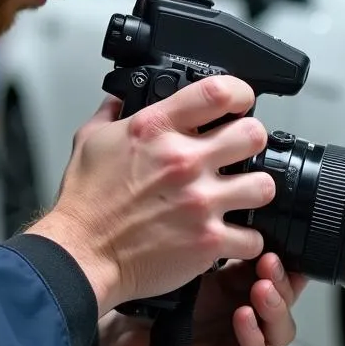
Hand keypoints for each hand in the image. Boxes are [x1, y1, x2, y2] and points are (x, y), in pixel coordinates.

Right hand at [29, 76, 275, 316]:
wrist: (81, 253)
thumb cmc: (85, 204)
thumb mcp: (90, 141)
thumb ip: (112, 113)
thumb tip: (121, 97)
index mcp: (155, 129)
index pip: (218, 91)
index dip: (240, 94)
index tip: (240, 104)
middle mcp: (183, 161)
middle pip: (253, 134)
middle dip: (250, 142)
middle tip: (241, 153)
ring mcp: (199, 201)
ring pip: (263, 186)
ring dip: (254, 191)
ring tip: (240, 196)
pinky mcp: (208, 241)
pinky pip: (253, 238)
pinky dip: (245, 240)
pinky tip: (230, 236)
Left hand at [97, 253, 308, 345]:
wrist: (124, 338)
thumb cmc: (152, 303)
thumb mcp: (187, 268)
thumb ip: (214, 250)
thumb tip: (235, 218)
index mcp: (238, 288)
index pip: (275, 274)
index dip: (285, 260)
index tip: (283, 242)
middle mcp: (245, 315)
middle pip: (284, 299)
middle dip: (282, 280)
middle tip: (270, 262)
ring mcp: (241, 345)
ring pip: (279, 331)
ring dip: (275, 307)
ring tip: (262, 289)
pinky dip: (253, 337)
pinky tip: (244, 317)